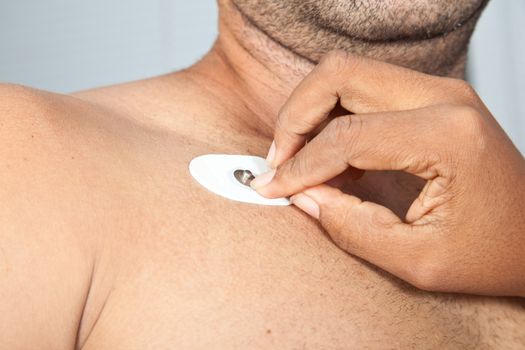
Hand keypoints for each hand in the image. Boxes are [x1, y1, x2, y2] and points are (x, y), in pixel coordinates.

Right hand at [251, 51, 524, 296]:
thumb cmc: (494, 253)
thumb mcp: (421, 261)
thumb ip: (352, 228)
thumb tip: (302, 195)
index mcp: (447, 136)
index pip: (346, 136)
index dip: (299, 165)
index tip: (273, 188)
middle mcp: (444, 99)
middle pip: (339, 75)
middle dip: (294, 117)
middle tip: (278, 162)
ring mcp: (439, 93)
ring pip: (347, 75)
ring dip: (311, 114)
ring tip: (301, 165)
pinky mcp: (431, 100)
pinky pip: (364, 91)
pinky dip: (334, 119)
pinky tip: (334, 164)